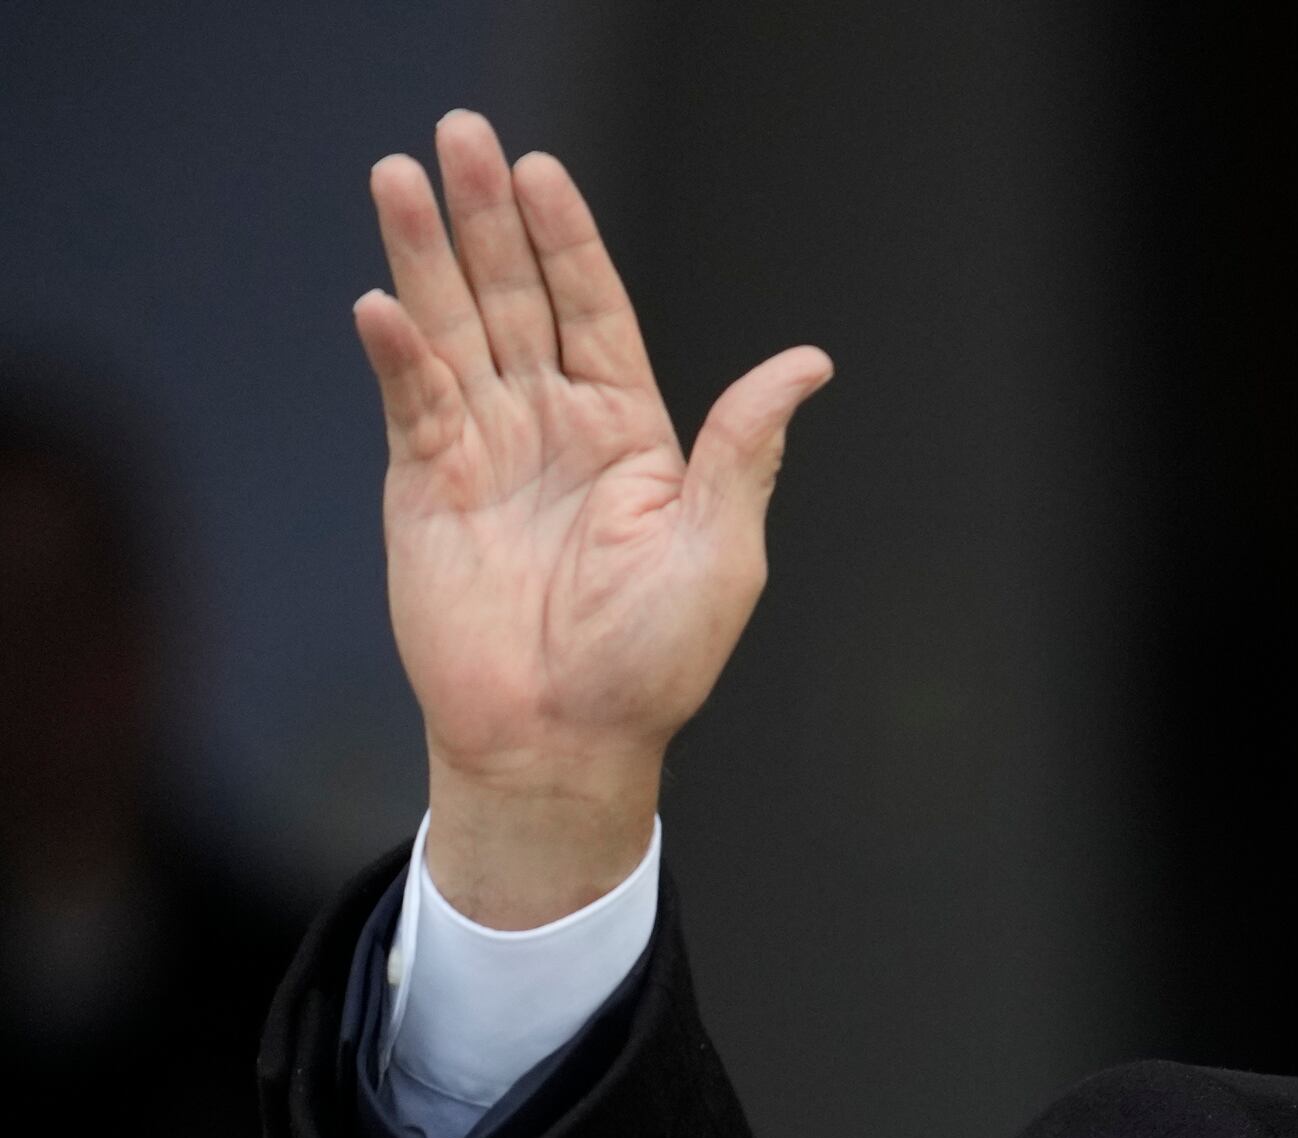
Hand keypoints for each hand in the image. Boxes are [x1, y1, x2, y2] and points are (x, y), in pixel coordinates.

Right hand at [354, 112, 828, 922]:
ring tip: (398, 178)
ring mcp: (485, 449)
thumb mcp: (722, 548)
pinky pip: (411, 401)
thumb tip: (810, 362)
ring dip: (424, 256)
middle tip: (461, 136)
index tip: (542, 171)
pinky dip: (397, 354)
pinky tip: (384, 305)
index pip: (595, 311)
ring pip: (453, 330)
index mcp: (630, 433)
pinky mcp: (424, 484)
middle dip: (488, 218)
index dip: (567, 241)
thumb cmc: (653, 661)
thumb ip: (747, 446)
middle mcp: (553, 426)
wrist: (566, 737)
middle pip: (515, 298)